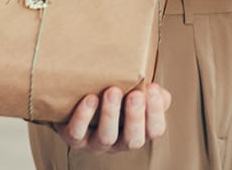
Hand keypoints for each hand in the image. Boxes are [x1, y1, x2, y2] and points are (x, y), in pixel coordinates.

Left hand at [47, 83, 171, 151]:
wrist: (75, 102)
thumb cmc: (112, 99)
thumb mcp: (133, 94)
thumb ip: (149, 92)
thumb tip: (157, 89)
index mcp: (137, 131)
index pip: (155, 130)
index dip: (156, 112)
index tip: (152, 88)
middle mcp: (118, 142)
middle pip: (133, 140)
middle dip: (136, 117)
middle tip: (135, 94)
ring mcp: (95, 143)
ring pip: (106, 138)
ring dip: (111, 114)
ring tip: (112, 91)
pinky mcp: (74, 138)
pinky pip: (77, 134)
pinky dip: (84, 117)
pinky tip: (90, 99)